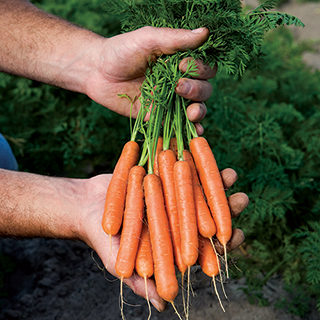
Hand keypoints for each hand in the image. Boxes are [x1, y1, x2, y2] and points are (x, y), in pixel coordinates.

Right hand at [78, 168, 247, 311]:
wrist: (86, 205)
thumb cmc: (103, 237)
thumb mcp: (120, 262)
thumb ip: (141, 282)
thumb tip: (164, 304)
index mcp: (172, 242)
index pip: (203, 247)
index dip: (222, 244)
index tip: (237, 235)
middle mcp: (176, 219)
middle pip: (205, 216)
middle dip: (226, 209)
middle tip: (242, 200)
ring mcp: (171, 197)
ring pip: (198, 191)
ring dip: (216, 183)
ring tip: (232, 175)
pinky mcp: (162, 177)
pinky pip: (181, 171)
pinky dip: (195, 165)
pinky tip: (208, 157)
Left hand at [85, 26, 216, 134]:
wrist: (97, 72)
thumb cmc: (122, 50)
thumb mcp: (149, 39)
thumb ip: (176, 39)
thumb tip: (205, 32)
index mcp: (180, 62)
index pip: (205, 69)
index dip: (200, 70)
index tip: (182, 65)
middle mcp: (179, 82)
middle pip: (204, 90)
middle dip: (197, 90)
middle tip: (179, 87)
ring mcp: (169, 101)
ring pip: (196, 108)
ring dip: (199, 111)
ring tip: (191, 112)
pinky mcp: (158, 116)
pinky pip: (178, 124)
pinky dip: (190, 129)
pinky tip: (194, 130)